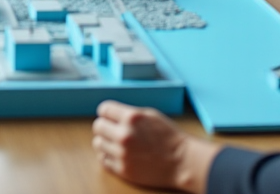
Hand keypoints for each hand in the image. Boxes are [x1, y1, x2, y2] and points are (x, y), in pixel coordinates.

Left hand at [92, 101, 215, 191]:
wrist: (182, 162)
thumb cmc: (169, 137)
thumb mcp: (150, 115)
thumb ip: (128, 113)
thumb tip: (109, 114)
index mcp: (132, 117)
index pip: (103, 109)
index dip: (107, 113)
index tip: (110, 117)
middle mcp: (124, 135)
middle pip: (97, 126)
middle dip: (105, 126)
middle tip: (113, 130)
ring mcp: (122, 154)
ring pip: (97, 143)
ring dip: (105, 142)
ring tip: (117, 143)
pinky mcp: (123, 169)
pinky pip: (103, 159)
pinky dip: (108, 156)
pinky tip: (118, 154)